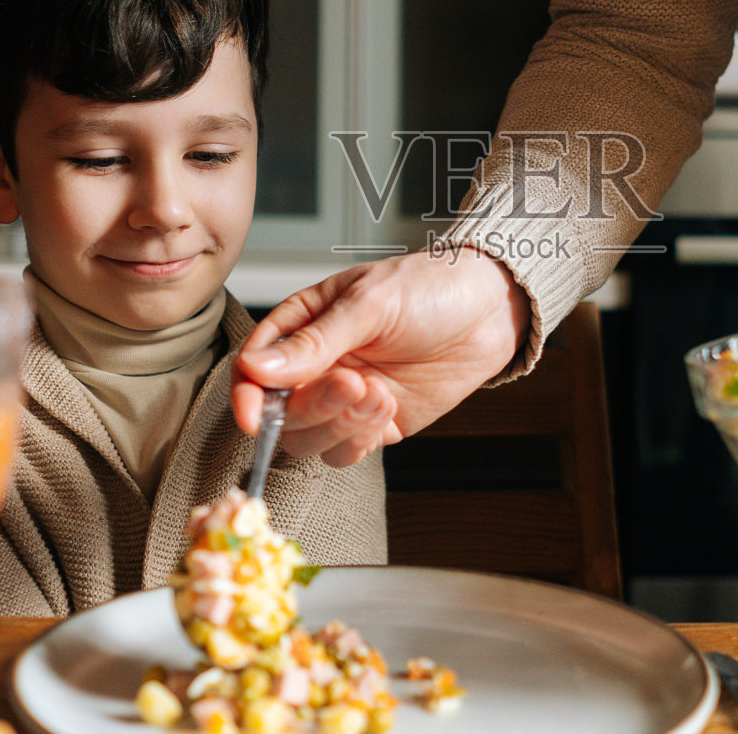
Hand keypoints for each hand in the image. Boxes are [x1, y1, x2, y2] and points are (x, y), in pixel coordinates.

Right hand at [232, 248, 530, 467]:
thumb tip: (258, 368)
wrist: (489, 307)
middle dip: (314, 405)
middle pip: (282, 412)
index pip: (255, 368)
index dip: (248, 395)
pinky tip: (388, 407)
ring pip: (310, 439)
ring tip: (378, 392)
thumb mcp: (370, 302)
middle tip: (353, 383)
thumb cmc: (430, 286)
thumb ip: (316, 340)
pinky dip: (360, 440)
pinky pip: (347, 451)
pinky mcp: (378, 424)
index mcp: (303, 325)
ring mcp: (347, 398)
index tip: (255, 415)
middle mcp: (319, 366)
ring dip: (339, 424)